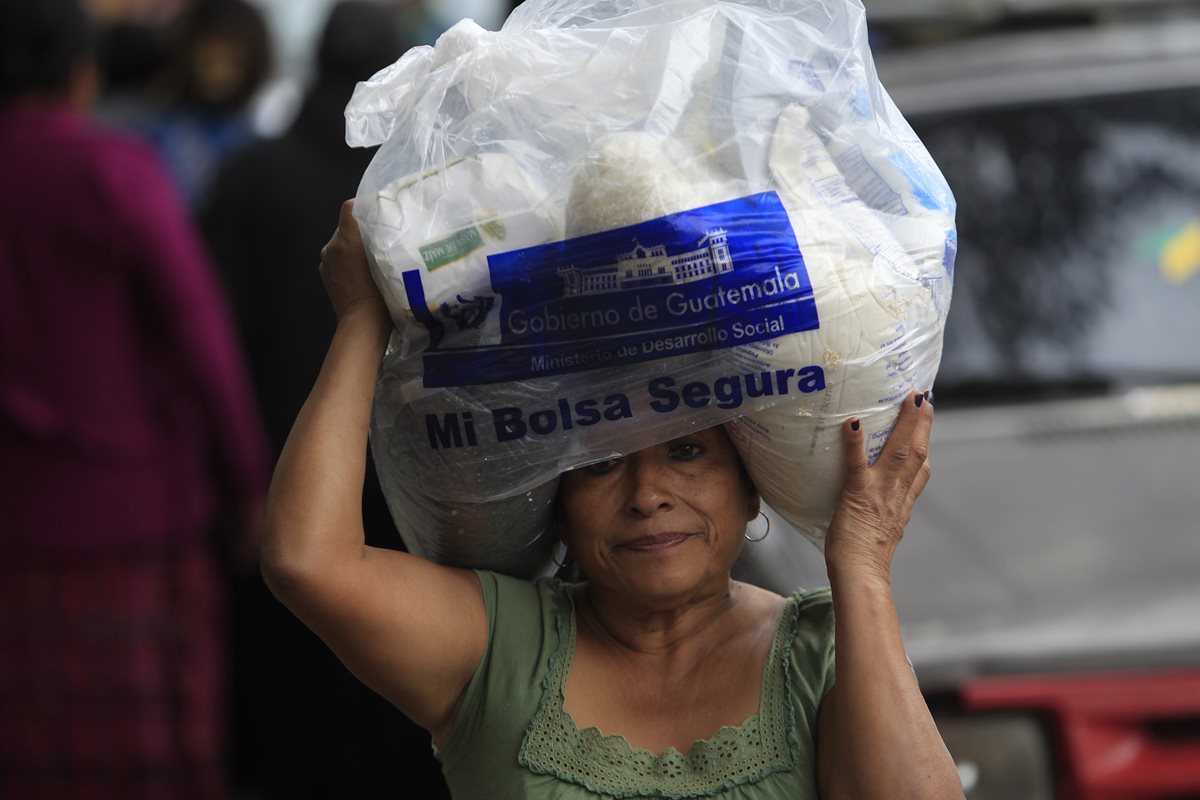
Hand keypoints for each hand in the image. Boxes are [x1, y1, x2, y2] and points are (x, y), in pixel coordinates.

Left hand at [319, 200, 386, 320]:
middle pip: (346, 226)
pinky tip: (361, 273)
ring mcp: (325, 261)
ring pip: (341, 243)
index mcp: (346, 239)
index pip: (350, 207)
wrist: (362, 323)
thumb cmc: (380, 293)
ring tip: (372, 259)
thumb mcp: (386, 260)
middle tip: (381, 239)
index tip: (379, 214)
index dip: (364, 206)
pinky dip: (347, 261)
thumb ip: (380, 238)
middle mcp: (331, 246)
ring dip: (354, 246)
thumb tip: (380, 224)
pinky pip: (337, 258)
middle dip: (361, 230)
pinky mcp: (324, 274)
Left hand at [824, 392, 932, 584]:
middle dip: (923, 422)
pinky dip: (856, 442)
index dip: (926, 444)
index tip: (927, 422)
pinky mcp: (858, 494)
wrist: (860, 574)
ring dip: (906, 422)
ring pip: (899, 452)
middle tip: (925, 395)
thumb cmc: (862, 559)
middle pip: (917, 453)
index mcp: (903, 503)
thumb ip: (884, 514)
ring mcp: (880, 492)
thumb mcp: (883, 532)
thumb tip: (876, 507)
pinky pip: (858, 464)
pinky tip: (853, 422)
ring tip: (910, 397)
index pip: (921, 471)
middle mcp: (897, 494)